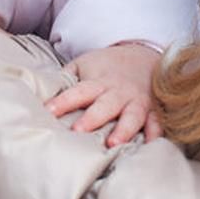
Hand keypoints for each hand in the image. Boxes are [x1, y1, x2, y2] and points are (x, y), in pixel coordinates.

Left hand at [44, 44, 162, 146]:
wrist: (143, 53)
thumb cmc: (108, 64)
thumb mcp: (85, 63)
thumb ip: (67, 78)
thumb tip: (42, 91)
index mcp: (99, 82)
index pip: (79, 91)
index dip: (64, 101)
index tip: (49, 111)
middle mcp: (118, 92)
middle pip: (105, 105)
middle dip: (92, 118)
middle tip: (78, 131)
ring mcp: (138, 101)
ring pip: (132, 115)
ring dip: (123, 129)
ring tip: (113, 144)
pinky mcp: (153, 109)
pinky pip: (157, 122)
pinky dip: (156, 133)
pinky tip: (151, 145)